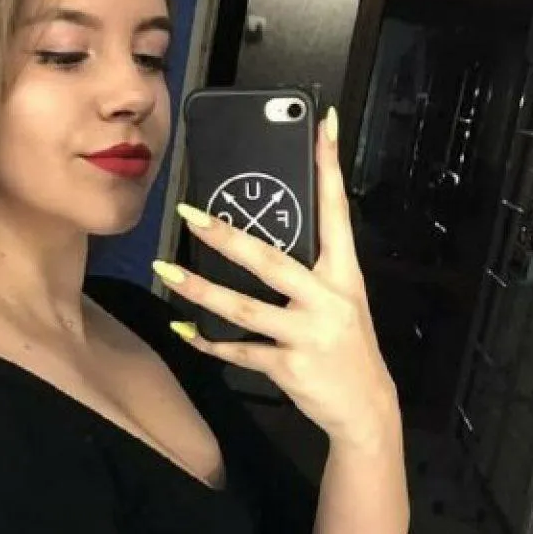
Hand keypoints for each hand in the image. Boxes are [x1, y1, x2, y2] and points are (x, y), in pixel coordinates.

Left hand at [153, 108, 399, 448]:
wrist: (366, 408)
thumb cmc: (346, 344)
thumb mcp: (341, 299)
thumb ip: (310, 269)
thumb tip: (264, 233)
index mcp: (343, 274)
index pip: (336, 209)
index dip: (328, 166)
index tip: (320, 125)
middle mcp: (328, 300)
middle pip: (271, 262)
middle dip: (227, 237)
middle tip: (189, 214)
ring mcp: (308, 335)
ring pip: (245, 309)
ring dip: (201, 290)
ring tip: (166, 271)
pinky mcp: (290, 367)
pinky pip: (240, 351)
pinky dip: (209, 342)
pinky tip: (184, 330)